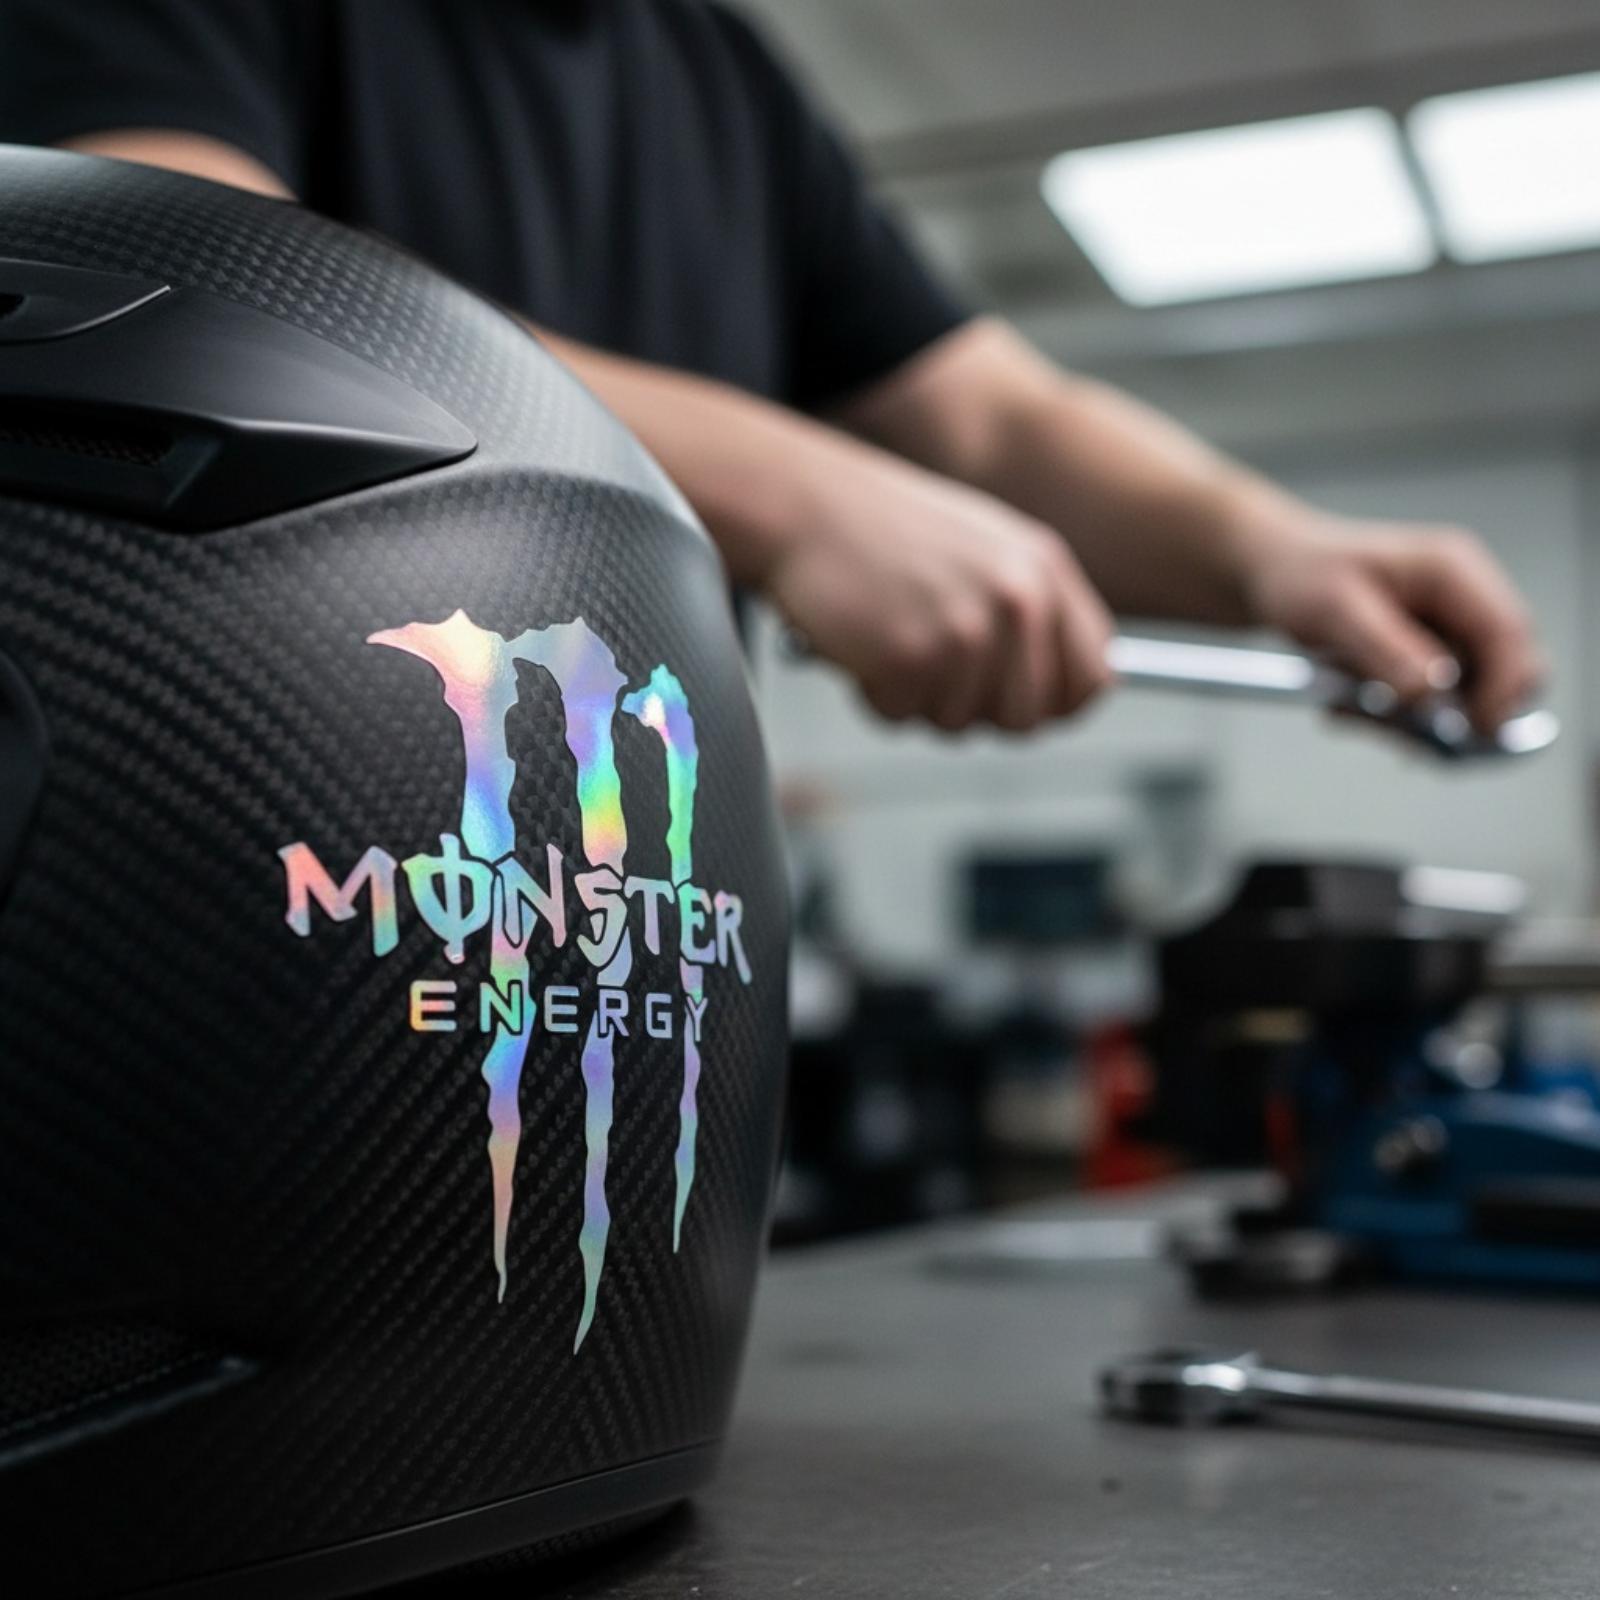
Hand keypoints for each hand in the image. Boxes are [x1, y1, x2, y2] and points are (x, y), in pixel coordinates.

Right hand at [765, 445, 1112, 730]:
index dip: (1054, 706)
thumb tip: (1064, 694)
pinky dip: (873, 694)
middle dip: (976, 712)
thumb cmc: (883, 529)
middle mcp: (1018, 600)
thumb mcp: (983, 549)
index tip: (1016, 704)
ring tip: (889, 636)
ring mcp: (966, 630)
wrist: (803, 503)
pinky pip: (900, 717)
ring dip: (916, 698)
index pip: (1092, 676)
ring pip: (957, 724)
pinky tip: (859, 641)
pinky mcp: (911, 658)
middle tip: (932, 672)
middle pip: (1026, 718)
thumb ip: (1031, 610)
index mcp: (1045, 569)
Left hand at [1243, 517, 1542, 733]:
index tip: (1472, 732)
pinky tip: (1350, 704)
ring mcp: (1451, 627)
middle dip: (1459, 713)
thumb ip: (1386, 651)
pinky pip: (1434, 703)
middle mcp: (1464, 597)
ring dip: (1414, 719)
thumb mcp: (1334, 612)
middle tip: (1401, 735)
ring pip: (1467, 696)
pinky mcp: (1432, 655)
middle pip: (1505, 670)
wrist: (1273, 572)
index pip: (1509, 633)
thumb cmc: (1300, 575)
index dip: (1502, 689)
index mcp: (1451, 570)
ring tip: (1349, 708)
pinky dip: (1397, 716)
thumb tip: (1434, 693)